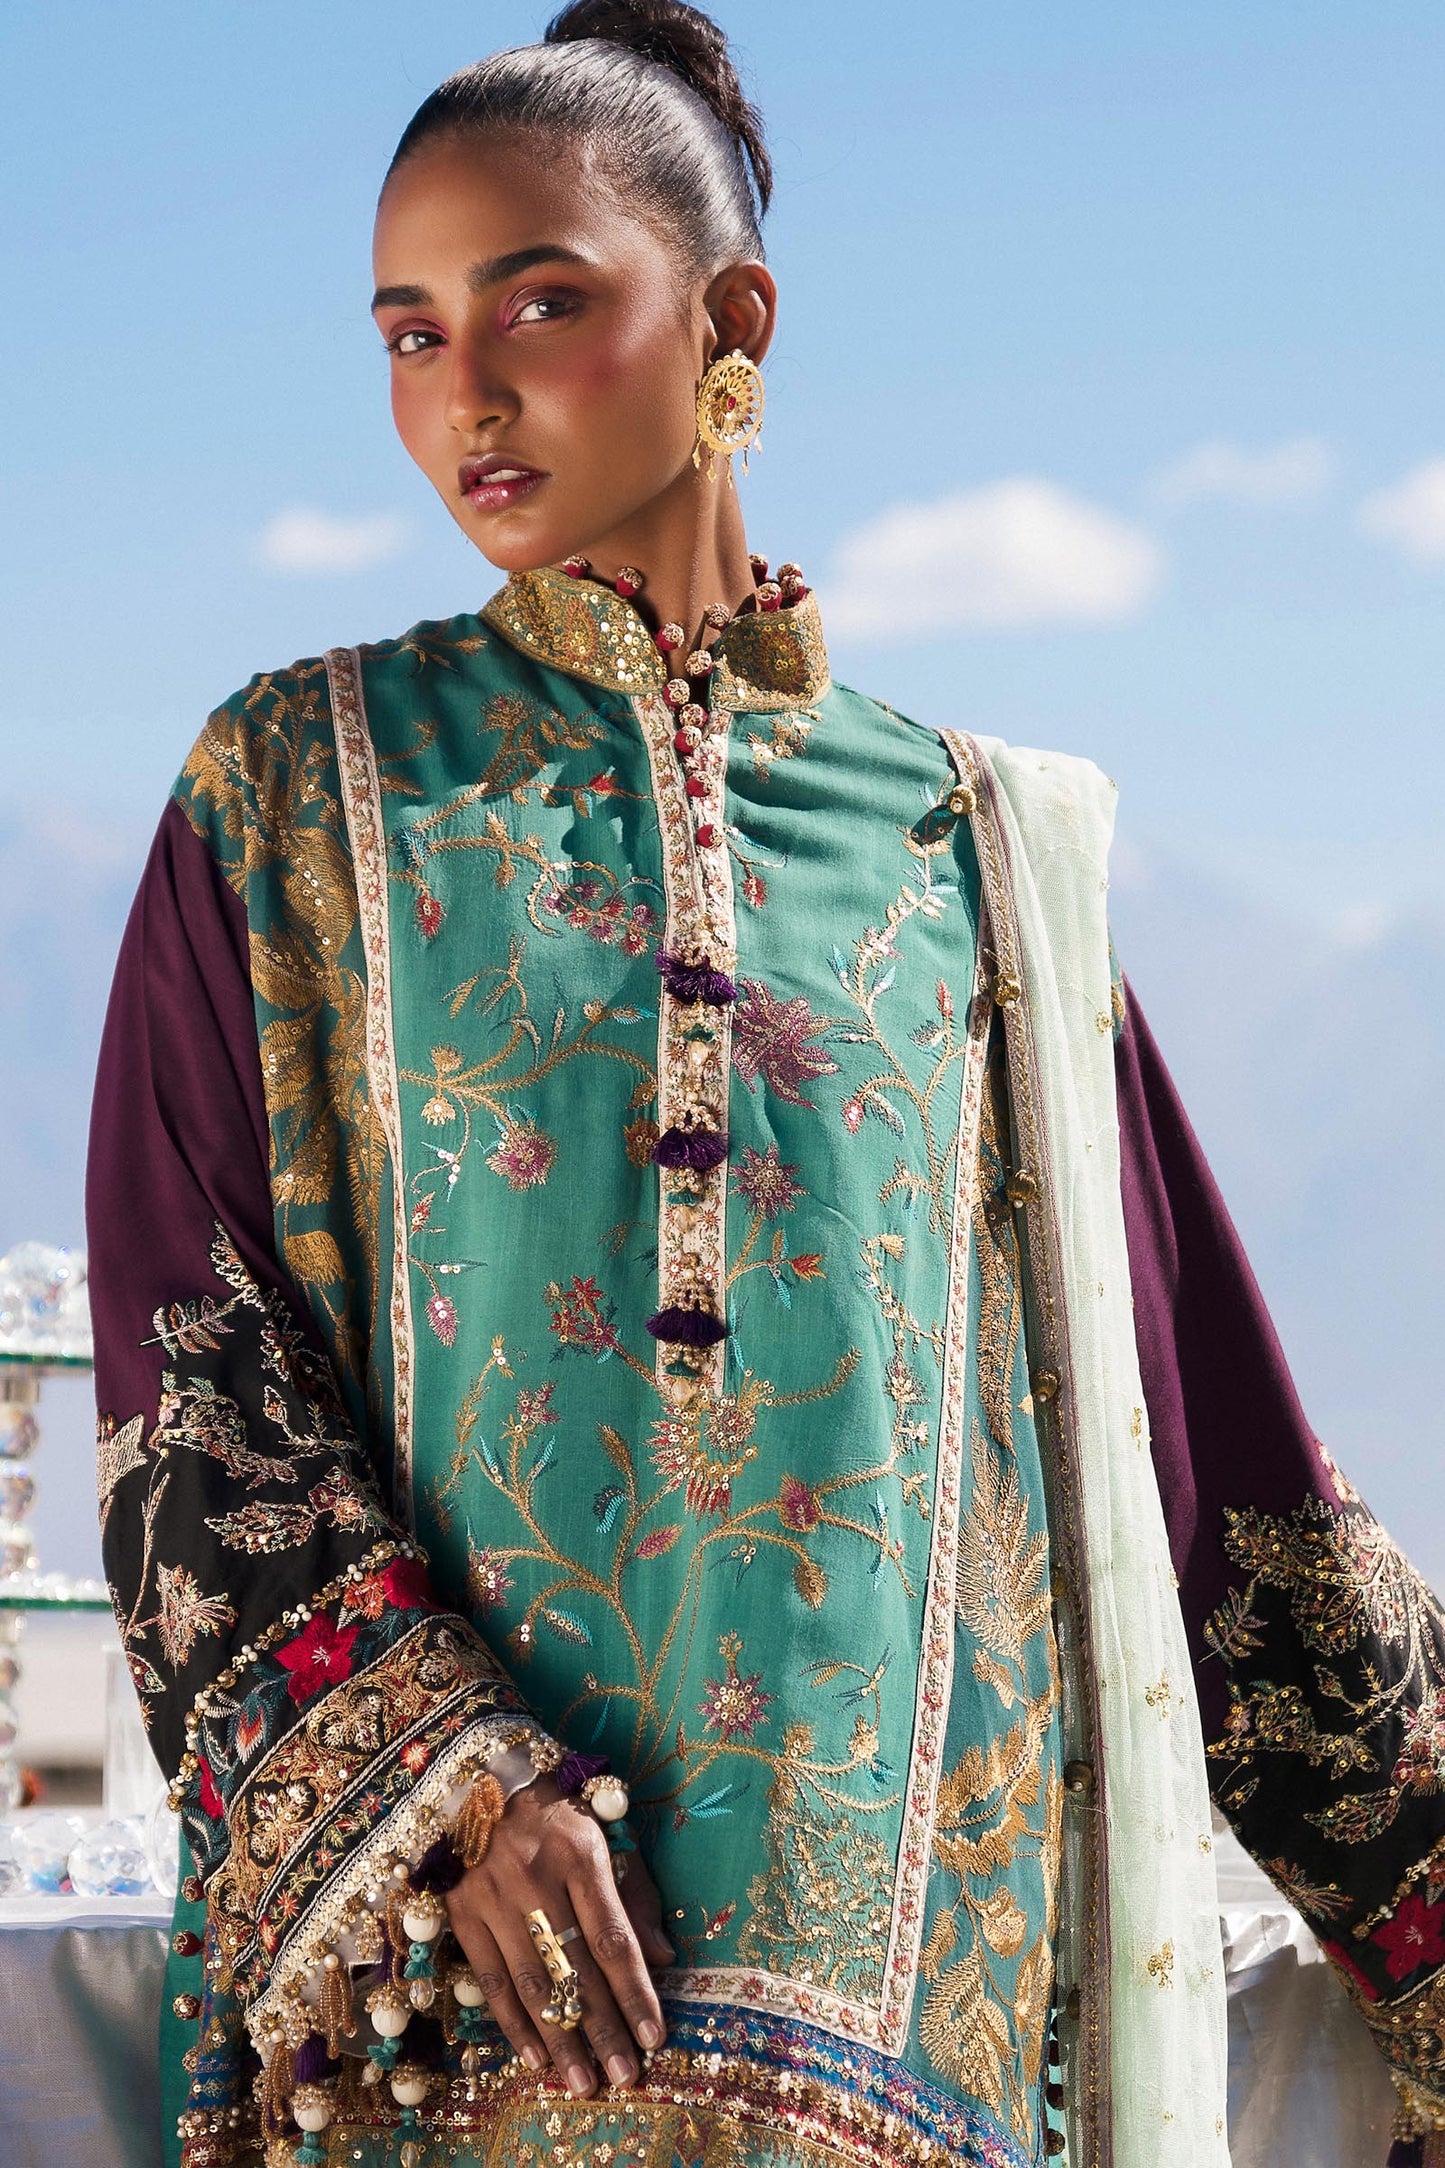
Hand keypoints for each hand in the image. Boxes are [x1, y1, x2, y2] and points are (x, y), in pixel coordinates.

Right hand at [444, 1775, 674, 2096]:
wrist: (478, 1774)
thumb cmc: (557, 1808)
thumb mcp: (606, 1831)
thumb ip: (635, 1894)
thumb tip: (662, 1957)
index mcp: (581, 1853)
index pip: (613, 1937)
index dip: (635, 1991)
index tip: (653, 2036)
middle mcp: (536, 1878)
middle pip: (574, 1968)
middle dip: (602, 2027)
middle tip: (622, 2078)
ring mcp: (493, 1896)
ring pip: (532, 1982)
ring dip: (560, 2038)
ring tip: (582, 2081)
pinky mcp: (460, 1909)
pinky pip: (490, 1977)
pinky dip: (512, 2022)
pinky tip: (535, 2055)